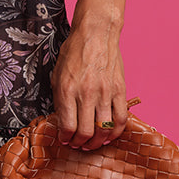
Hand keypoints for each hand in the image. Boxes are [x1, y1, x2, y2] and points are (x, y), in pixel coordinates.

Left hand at [50, 20, 130, 149]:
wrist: (96, 34)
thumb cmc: (74, 52)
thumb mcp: (57, 74)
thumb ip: (59, 98)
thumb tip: (62, 120)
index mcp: (67, 90)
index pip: (67, 126)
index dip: (65, 138)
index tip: (65, 139)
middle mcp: (86, 93)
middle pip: (85, 132)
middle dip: (80, 143)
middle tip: (78, 144)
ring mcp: (104, 93)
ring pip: (103, 130)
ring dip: (97, 142)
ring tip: (92, 143)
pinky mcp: (119, 90)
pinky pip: (121, 119)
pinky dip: (115, 132)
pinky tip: (109, 135)